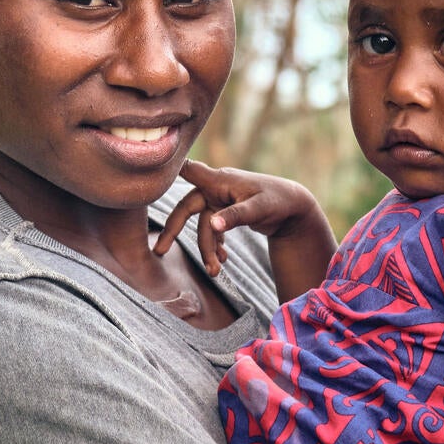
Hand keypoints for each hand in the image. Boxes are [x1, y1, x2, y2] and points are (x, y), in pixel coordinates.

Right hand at [153, 161, 323, 275]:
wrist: (294, 205)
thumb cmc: (277, 200)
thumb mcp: (259, 208)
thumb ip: (236, 216)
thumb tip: (213, 224)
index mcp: (220, 181)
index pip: (189, 171)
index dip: (168, 171)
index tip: (149, 175)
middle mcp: (215, 188)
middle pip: (187, 208)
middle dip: (174, 231)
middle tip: (159, 251)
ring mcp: (219, 200)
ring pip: (203, 226)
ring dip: (207, 249)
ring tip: (215, 271)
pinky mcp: (225, 212)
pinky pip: (213, 230)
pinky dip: (216, 245)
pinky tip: (223, 259)